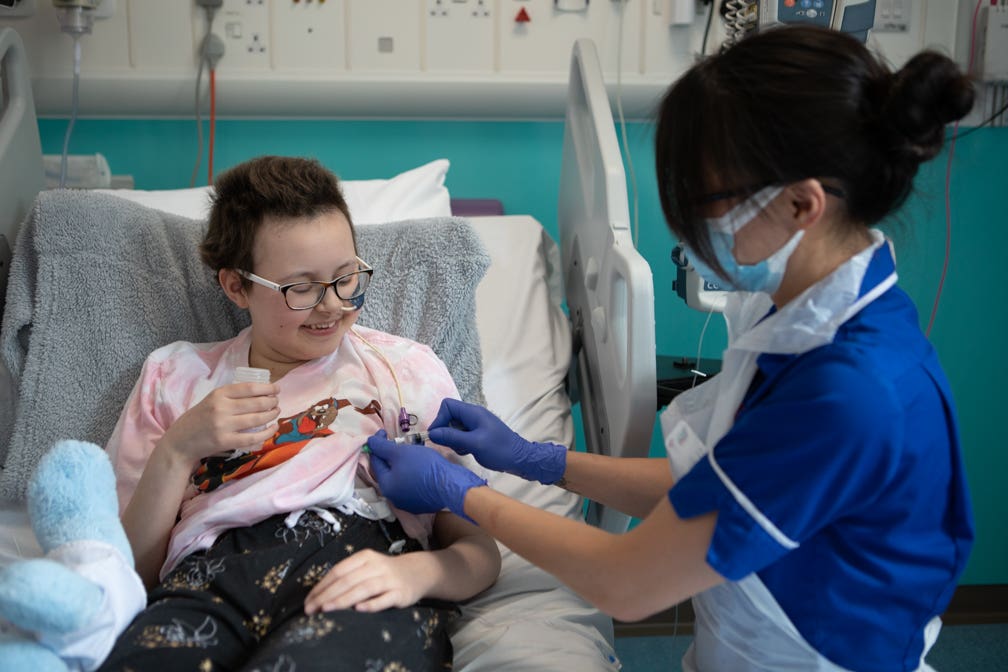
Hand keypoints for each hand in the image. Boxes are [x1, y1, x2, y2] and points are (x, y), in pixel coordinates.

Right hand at [159, 382, 278, 465]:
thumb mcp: (211, 400)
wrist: (180, 442)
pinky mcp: (225, 441)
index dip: (267, 388)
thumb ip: (231, 396)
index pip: (249, 388)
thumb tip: (261, 392)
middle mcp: (221, 408)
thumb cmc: (199, 419)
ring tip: (276, 412)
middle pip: (256, 403)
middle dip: (272, 402)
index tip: (276, 389)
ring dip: (271, 415)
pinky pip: (252, 437)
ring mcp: (223, 425)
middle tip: (277, 402)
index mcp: (218, 394)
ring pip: (257, 419)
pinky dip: (267, 432)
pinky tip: (273, 428)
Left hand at [304, 549, 423, 613]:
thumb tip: (320, 594)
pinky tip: (359, 610)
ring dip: (343, 599)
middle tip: (311, 609)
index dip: (321, 585)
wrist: (418, 572)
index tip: (308, 600)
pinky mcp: (400, 593)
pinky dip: (371, 604)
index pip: (338, 571)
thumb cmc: (385, 573)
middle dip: (326, 595)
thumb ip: (348, 577)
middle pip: (347, 580)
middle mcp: (376, 566)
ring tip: (327, 609)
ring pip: (363, 589)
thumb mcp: (367, 567)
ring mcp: (389, 579)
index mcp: (364, 557)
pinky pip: (383, 599)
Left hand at [367, 430, 485, 519]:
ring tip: (413, 451)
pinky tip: (422, 465)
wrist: (451, 485)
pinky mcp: (423, 503)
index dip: (378, 444)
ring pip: (401, 478)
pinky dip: (414, 473)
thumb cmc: (424, 467)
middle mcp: (394, 498)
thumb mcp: (401, 452)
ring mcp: (409, 502)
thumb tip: (369, 442)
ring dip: (404, 464)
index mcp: (386, 487)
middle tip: (401, 442)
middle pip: (388, 471)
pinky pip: (413, 484)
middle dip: (392, 455)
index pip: (375, 461)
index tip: (384, 432)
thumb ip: (382, 447)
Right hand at [426, 398, 566, 484]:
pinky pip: (462, 435)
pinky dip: (461, 443)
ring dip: (454, 439)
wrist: (520, 459)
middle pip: (449, 416)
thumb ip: (452, 437)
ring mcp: (476, 424)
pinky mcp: (478, 434)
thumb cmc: (499, 450)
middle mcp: (473, 415)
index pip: (447, 406)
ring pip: (454, 427)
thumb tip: (431, 433)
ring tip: (464, 449)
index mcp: (473, 412)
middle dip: (446, 431)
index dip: (439, 419)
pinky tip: (469, 451)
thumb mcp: (474, 443)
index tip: (437, 436)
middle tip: (452, 445)